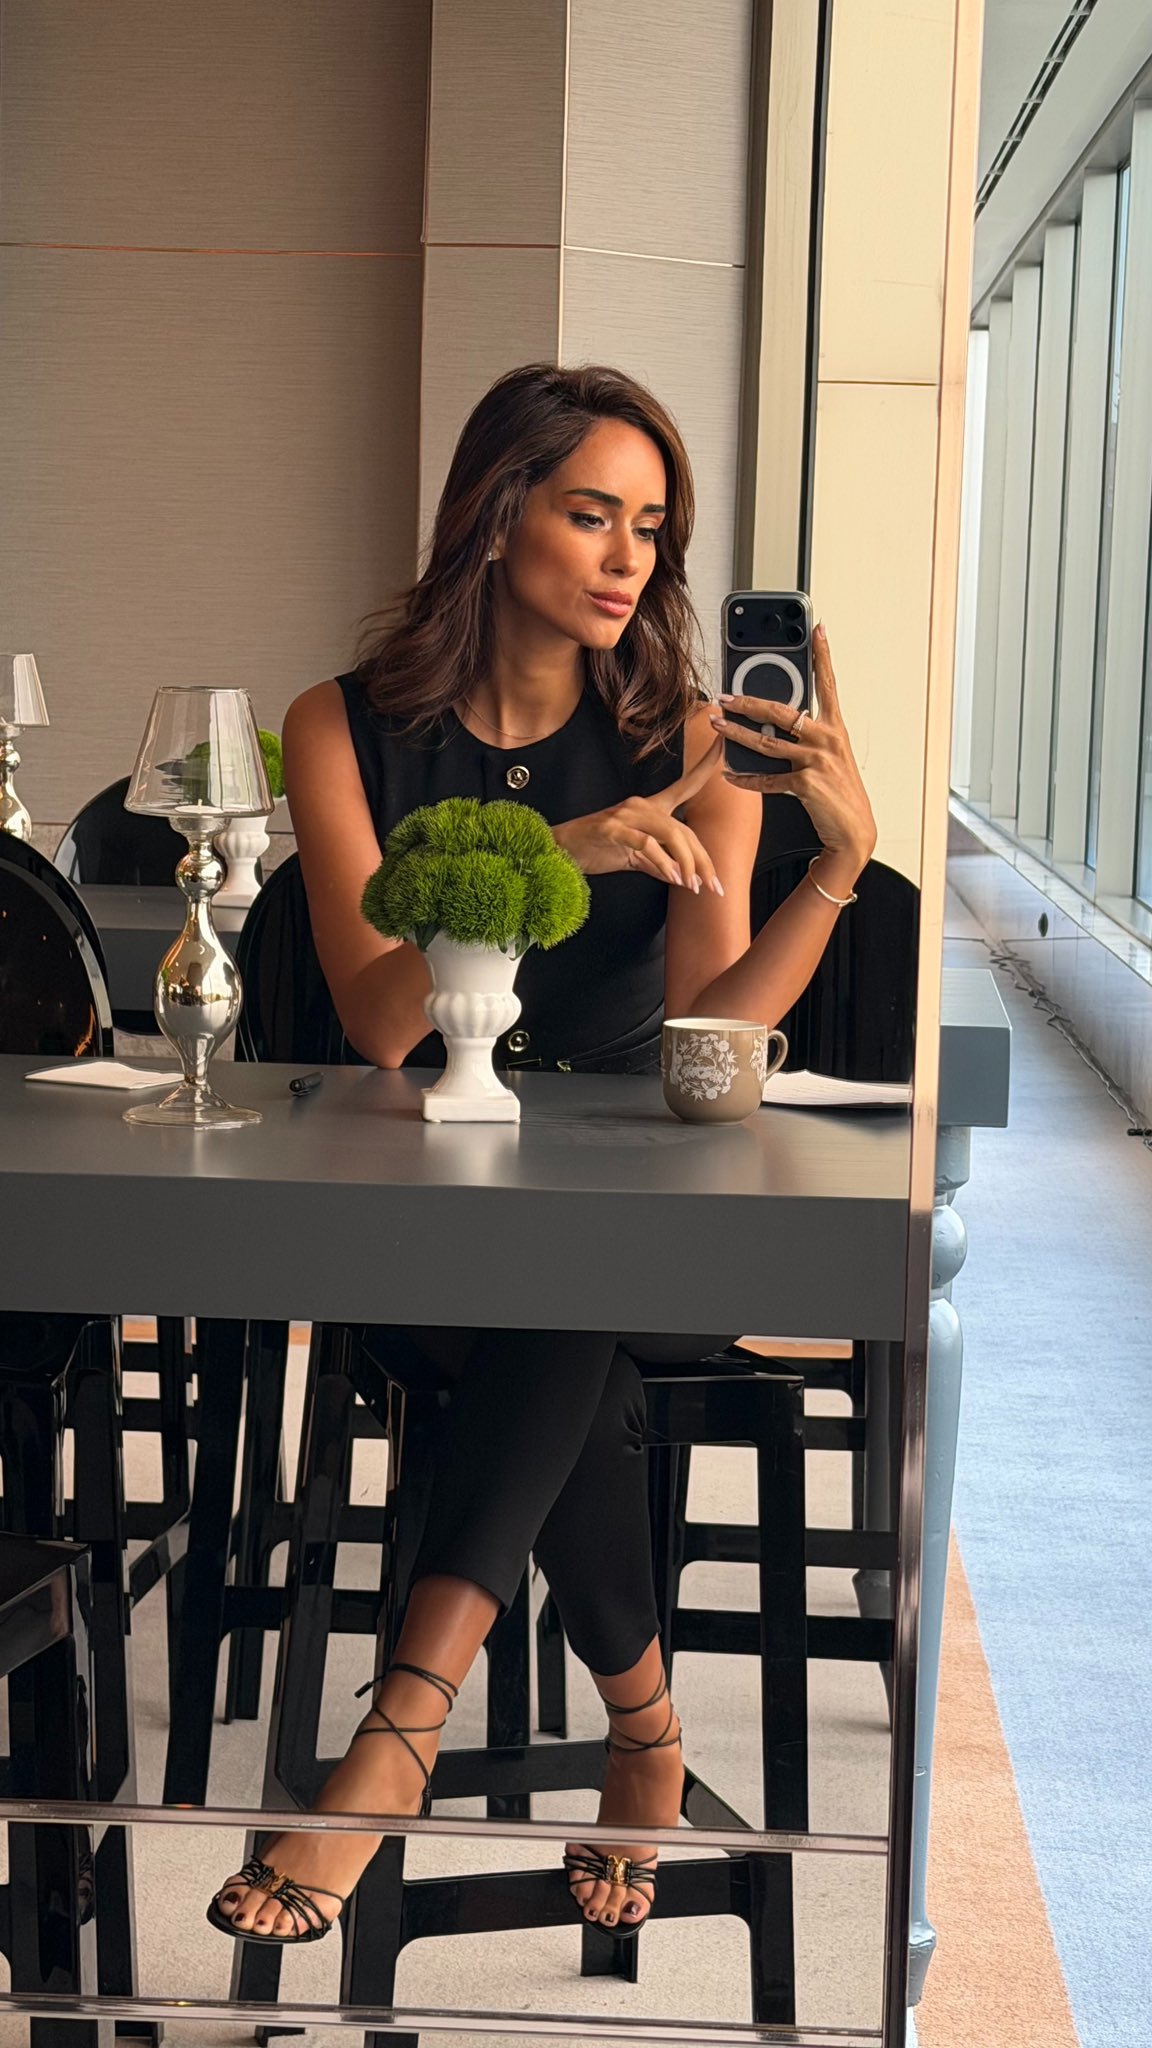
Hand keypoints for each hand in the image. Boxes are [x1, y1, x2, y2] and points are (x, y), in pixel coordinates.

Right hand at [552, 737, 725, 894]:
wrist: (559, 851)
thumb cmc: (596, 849)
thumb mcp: (634, 857)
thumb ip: (659, 863)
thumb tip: (681, 877)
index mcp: (650, 808)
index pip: (686, 784)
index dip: (707, 764)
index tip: (725, 743)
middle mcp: (641, 806)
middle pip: (684, 829)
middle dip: (703, 861)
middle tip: (714, 887)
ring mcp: (625, 816)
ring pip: (670, 834)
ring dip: (686, 864)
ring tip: (693, 886)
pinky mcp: (611, 829)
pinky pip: (645, 843)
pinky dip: (662, 862)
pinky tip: (672, 878)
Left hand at [709, 623, 876, 867]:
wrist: (853, 832)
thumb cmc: (840, 793)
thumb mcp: (831, 757)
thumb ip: (808, 736)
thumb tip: (776, 722)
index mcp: (836, 728)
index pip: (828, 684)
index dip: (823, 655)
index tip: (817, 629)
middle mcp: (828, 739)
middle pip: (781, 711)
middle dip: (748, 701)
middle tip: (725, 696)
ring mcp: (817, 760)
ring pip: (766, 742)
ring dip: (736, 734)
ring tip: (718, 724)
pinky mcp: (805, 783)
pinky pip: (767, 778)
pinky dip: (746, 778)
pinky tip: (730, 775)